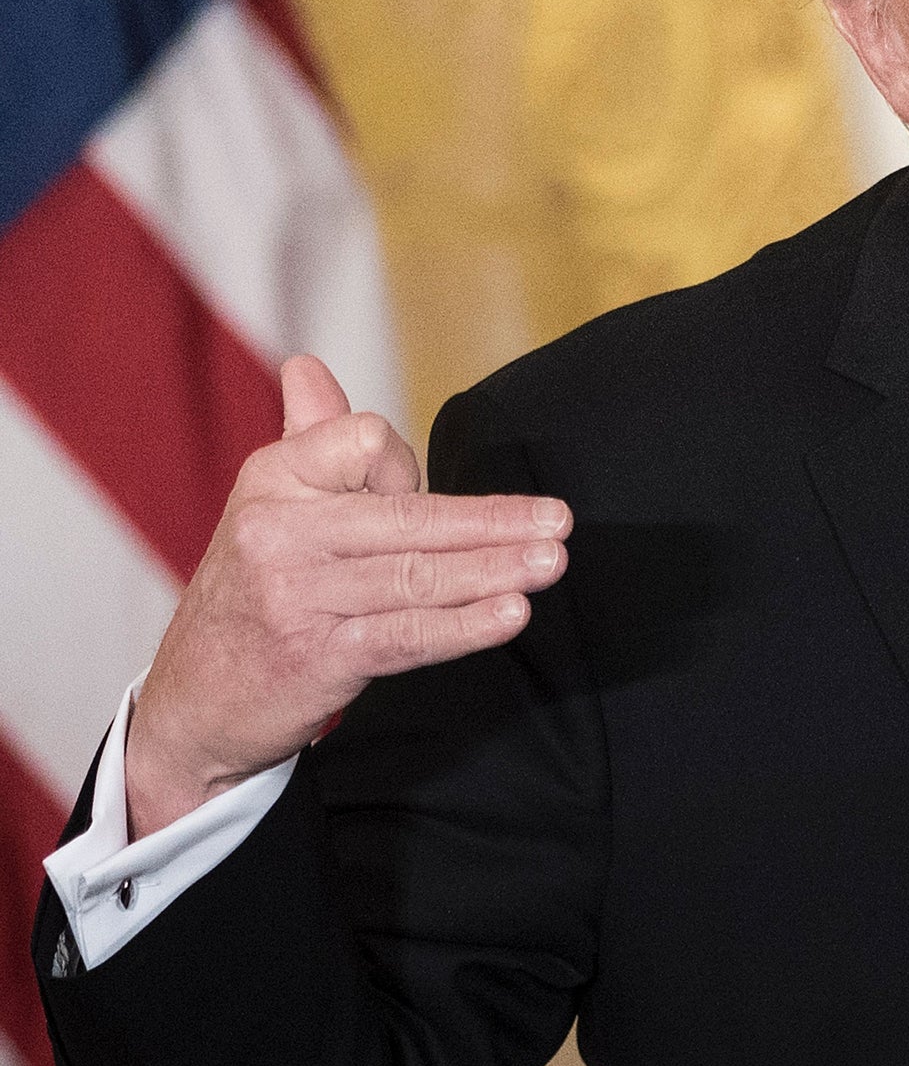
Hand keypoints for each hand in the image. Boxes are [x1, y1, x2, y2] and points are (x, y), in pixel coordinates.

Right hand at [124, 355, 571, 839]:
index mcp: (273, 479)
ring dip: (494, 570)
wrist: (194, 699)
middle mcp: (279, 533)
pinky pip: (405, 636)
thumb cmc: (252, 589)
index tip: (422, 492)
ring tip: (549, 562)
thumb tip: (308, 366)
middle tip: (558, 522)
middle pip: (409, 516)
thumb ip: (309, 436)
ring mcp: (296, 597)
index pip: (367, 441)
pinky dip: (463, 626)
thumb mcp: (269, 505)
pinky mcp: (316, 657)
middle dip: (493, 521)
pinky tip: (509, 614)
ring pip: (416, 576)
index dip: (406, 464)